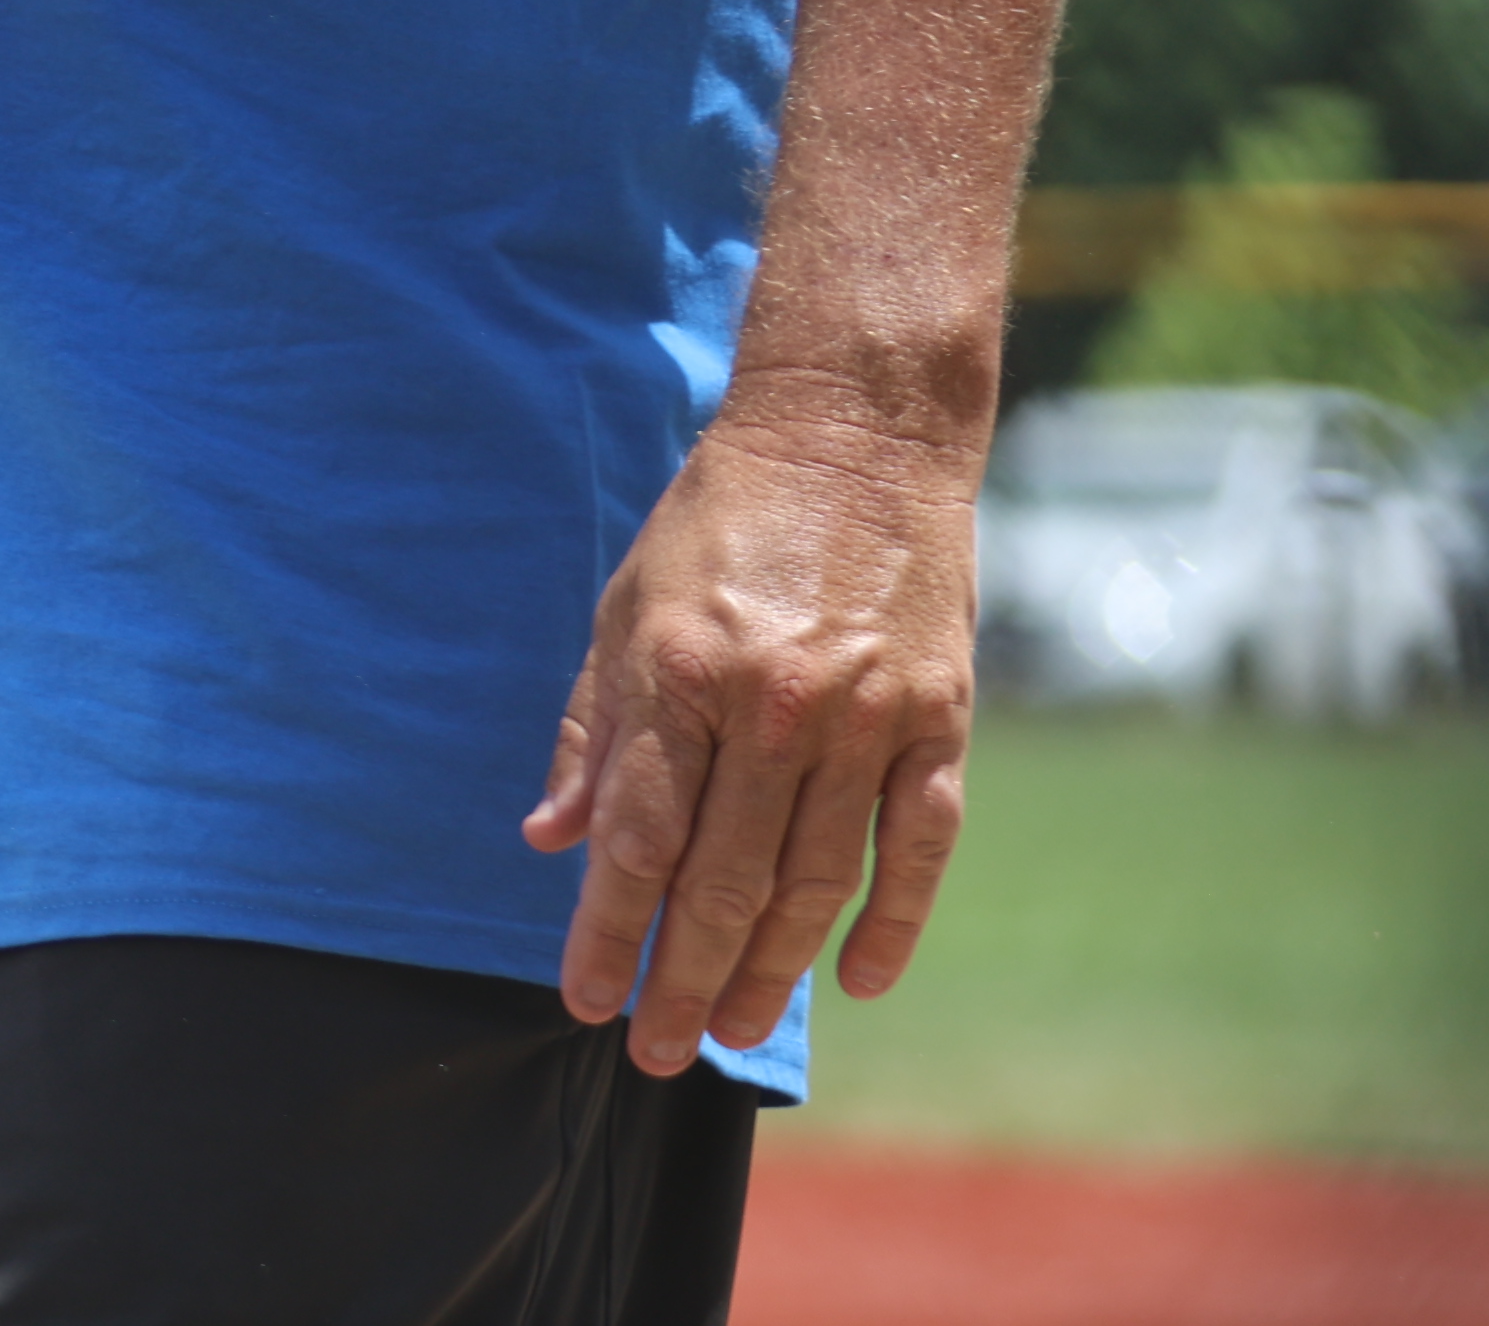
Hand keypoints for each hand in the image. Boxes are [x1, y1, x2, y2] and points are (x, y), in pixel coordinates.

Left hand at [523, 404, 986, 1069]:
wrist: (853, 438)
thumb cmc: (717, 522)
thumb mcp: (623, 607)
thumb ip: (592, 731)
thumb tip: (550, 839)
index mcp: (678, 674)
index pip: (637, 840)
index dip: (607, 929)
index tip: (583, 996)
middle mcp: (771, 707)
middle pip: (721, 882)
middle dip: (683, 978)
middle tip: (657, 1049)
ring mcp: (864, 719)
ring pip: (813, 883)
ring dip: (772, 972)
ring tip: (736, 1033)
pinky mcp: (938, 721)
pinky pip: (916, 848)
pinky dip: (890, 924)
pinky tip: (858, 983)